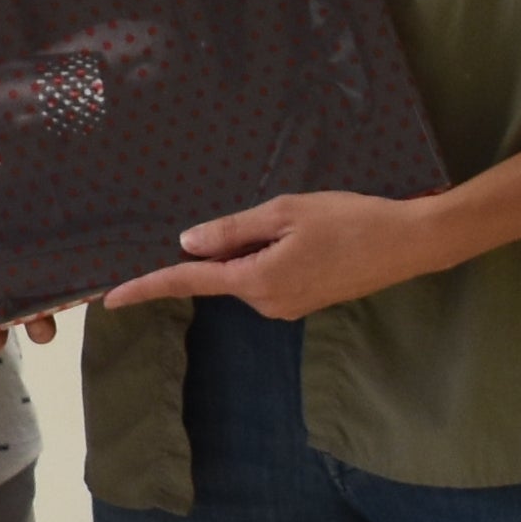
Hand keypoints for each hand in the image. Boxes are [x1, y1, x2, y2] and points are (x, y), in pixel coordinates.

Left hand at [106, 189, 448, 320]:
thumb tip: (187, 244)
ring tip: (303, 223)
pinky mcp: (305, 302)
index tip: (110, 299)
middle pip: (222, 274)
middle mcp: (267, 304)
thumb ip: (232, 231)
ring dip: (255, 248)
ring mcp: (288, 307)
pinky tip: (305, 237)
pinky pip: (269, 278)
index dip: (147, 287)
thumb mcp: (285, 213)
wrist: (410, 242)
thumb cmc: (351, 220)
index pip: (188, 283)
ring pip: (247, 274)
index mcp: (257, 282)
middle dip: (227, 246)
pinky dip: (270, 256)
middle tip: (273, 217)